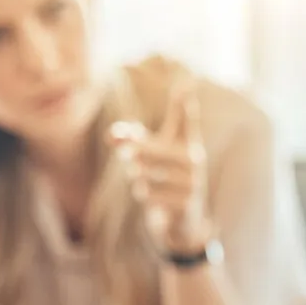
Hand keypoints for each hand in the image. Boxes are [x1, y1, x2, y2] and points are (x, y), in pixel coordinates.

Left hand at [111, 79, 211, 252]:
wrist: (183, 221)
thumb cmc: (165, 179)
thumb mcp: (151, 157)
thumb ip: (132, 139)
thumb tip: (111, 136)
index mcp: (187, 143)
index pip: (185, 120)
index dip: (184, 103)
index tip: (186, 82)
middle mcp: (194, 159)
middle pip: (147, 149)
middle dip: (131, 155)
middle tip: (125, 157)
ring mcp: (193, 182)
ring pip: (144, 174)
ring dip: (137, 179)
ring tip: (145, 182)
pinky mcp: (186, 203)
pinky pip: (148, 194)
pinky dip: (143, 195)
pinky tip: (151, 197)